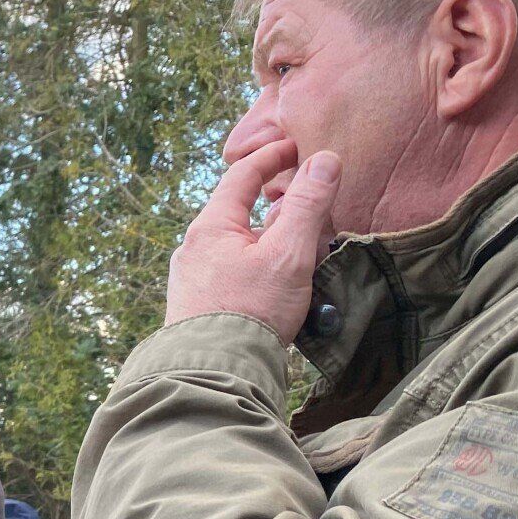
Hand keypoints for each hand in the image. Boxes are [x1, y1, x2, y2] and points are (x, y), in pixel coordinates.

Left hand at [165, 140, 341, 343]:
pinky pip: (236, 272)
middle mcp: (194, 248)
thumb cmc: (251, 311)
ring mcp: (193, 278)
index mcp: (210, 227)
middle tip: (313, 207)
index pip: (241, 175)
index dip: (272, 156)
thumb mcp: (288, 254)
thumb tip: (324, 160)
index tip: (296, 145)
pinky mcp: (200, 305)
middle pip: (242, 212)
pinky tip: (281, 286)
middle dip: (279, 207)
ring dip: (274, 242)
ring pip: (242, 246)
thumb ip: (306, 205)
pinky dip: (262, 267)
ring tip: (305, 252)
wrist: (214, 373)